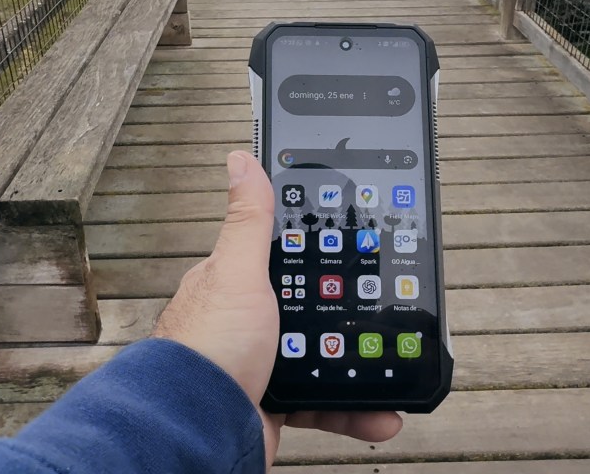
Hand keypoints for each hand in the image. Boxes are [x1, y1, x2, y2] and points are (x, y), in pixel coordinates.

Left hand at [153, 151, 401, 468]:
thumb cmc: (208, 348)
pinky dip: (355, 409)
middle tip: (383, 311)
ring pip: (322, 358)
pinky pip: (324, 404)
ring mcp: (260, 364)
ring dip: (359, 365)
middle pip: (308, 308)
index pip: (282, 259)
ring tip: (392, 364)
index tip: (354, 253)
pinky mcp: (275, 404)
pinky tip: (381, 412)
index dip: (318, 255)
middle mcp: (246, 324)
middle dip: (345, 314)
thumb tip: (241, 161)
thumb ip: (247, 221)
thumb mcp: (237, 272)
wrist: (197, 428)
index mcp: (235, 285)